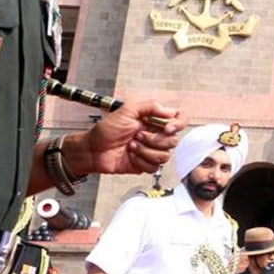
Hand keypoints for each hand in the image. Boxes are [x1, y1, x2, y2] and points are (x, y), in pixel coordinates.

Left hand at [67, 100, 183, 176]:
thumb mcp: (126, 110)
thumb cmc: (106, 129)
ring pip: (165, 156)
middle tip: (136, 136)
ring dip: (145, 151)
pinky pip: (154, 167)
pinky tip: (130, 156)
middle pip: (174, 141)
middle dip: (153, 140)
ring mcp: (152, 151)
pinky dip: (140, 162)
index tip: (166, 128)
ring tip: (130, 147)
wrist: (93, 150)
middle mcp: (156, 135)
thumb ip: (150, 106)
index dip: (179, 124)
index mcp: (155, 121)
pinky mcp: (145, 165)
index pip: (180, 119)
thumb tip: (170, 112)